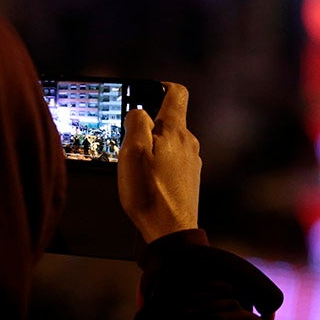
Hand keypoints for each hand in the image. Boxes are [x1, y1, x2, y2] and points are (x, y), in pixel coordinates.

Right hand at [118, 82, 201, 242]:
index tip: (144, 92)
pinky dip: (158, 163)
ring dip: (152, 146)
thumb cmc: (150, 194)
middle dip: (148, 124)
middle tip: (127, 140)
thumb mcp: (133, 152)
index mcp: (176, 131)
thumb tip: (138, 112)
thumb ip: (136, 123)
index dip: (159, 86)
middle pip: (170, 119)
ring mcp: (192, 162)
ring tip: (135, 165)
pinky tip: (146, 179)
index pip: (176, 92)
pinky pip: (172, 160)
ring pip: (170, 141)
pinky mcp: (189, 179)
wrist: (170, 233)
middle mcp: (189, 143)